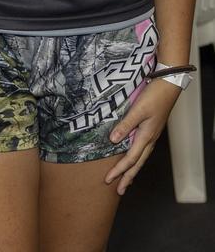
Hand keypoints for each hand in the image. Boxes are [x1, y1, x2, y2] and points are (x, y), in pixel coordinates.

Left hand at [104, 80, 179, 194]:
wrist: (168, 86)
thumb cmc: (153, 97)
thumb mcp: (138, 110)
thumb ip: (125, 125)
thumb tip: (113, 141)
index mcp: (146, 137)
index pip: (130, 159)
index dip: (119, 170)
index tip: (108, 180)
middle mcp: (149, 139)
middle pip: (137, 164)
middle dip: (127, 177)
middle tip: (119, 190)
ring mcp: (151, 135)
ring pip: (140, 158)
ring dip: (132, 170)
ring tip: (126, 181)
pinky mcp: (151, 129)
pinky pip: (142, 149)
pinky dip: (136, 158)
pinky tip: (133, 158)